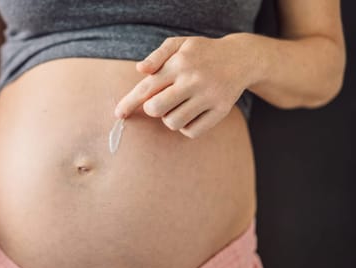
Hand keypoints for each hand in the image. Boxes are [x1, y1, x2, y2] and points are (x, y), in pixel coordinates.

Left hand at [114, 35, 252, 137]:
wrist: (240, 58)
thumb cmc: (201, 53)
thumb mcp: (179, 44)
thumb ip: (157, 56)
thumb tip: (140, 70)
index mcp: (179, 64)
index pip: (146, 88)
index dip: (129, 103)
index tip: (118, 114)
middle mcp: (193, 80)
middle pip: (156, 109)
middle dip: (152, 110)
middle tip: (159, 104)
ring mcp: (209, 96)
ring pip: (173, 123)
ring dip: (169, 118)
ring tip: (178, 106)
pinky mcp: (221, 111)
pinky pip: (192, 132)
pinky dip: (186, 127)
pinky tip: (190, 114)